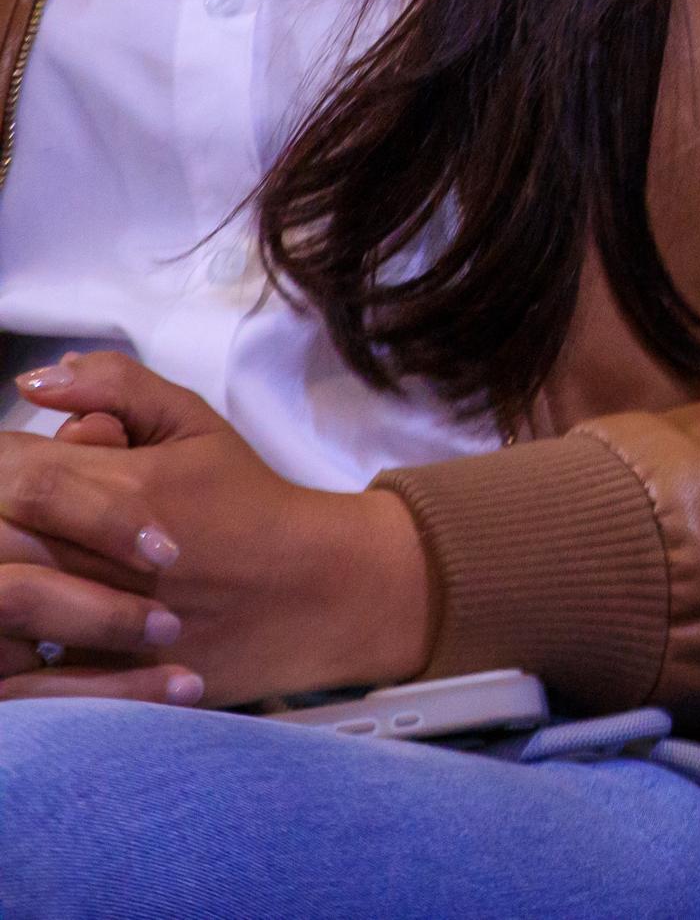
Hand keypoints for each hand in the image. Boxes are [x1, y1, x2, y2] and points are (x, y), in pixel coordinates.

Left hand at [5, 352, 432, 708]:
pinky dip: (16, 647)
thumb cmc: (250, 504)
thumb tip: (36, 376)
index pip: (12, 466)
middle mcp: (103, 556)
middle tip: (23, 521)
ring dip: (7, 580)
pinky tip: (35, 627)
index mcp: (126, 486)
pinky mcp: (101, 679)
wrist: (314, 594)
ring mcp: (100, 624)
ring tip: (25, 565)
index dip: (5, 465)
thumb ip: (116, 386)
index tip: (22, 470)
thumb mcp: (196, 423)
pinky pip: (26, 672)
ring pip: (6, 600)